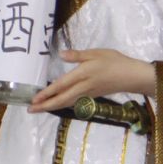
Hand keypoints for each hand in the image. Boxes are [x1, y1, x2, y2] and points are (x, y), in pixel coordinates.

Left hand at [30, 48, 154, 113]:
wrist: (132, 76)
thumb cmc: (114, 61)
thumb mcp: (96, 53)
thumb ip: (78, 55)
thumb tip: (61, 54)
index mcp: (82, 75)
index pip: (61, 86)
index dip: (47, 93)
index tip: (34, 99)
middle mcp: (83, 87)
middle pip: (61, 99)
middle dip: (45, 106)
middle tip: (30, 110)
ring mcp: (87, 94)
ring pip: (66, 102)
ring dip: (52, 107)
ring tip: (39, 109)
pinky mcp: (92, 96)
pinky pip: (73, 102)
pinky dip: (62, 104)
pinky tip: (58, 104)